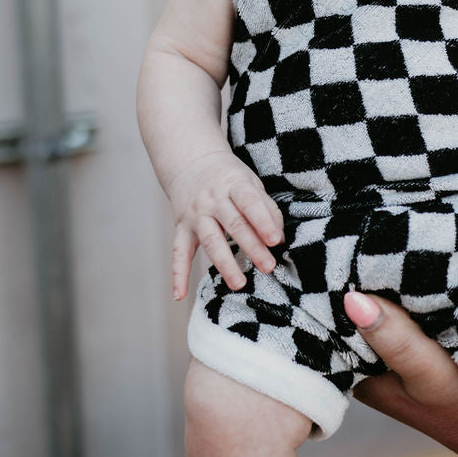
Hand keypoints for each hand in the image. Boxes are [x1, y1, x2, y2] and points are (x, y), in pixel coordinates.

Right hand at [168, 149, 283, 300]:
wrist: (190, 162)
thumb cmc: (228, 177)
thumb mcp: (250, 182)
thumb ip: (266, 208)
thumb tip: (279, 239)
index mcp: (233, 185)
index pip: (250, 203)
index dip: (263, 221)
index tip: (275, 240)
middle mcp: (212, 200)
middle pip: (233, 225)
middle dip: (252, 247)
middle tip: (268, 267)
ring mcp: (195, 215)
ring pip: (210, 241)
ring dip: (224, 264)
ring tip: (239, 284)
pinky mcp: (181, 228)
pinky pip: (178, 253)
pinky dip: (178, 274)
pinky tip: (180, 295)